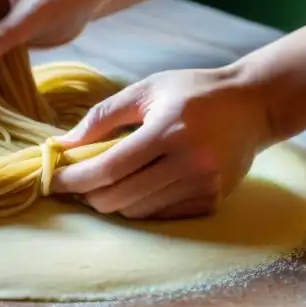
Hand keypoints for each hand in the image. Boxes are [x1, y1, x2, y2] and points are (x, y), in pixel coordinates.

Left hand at [51, 67, 271, 219]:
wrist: (253, 105)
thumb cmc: (193, 91)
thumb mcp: (146, 90)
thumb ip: (102, 116)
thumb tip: (63, 144)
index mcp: (168, 131)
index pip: (109, 167)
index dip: (74, 178)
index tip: (52, 179)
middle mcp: (188, 163)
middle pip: (120, 197)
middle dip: (88, 195)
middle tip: (74, 183)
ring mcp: (203, 186)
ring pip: (138, 211)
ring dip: (113, 202)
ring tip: (102, 184)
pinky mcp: (212, 200)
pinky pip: (162, 216)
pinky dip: (140, 206)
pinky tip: (134, 188)